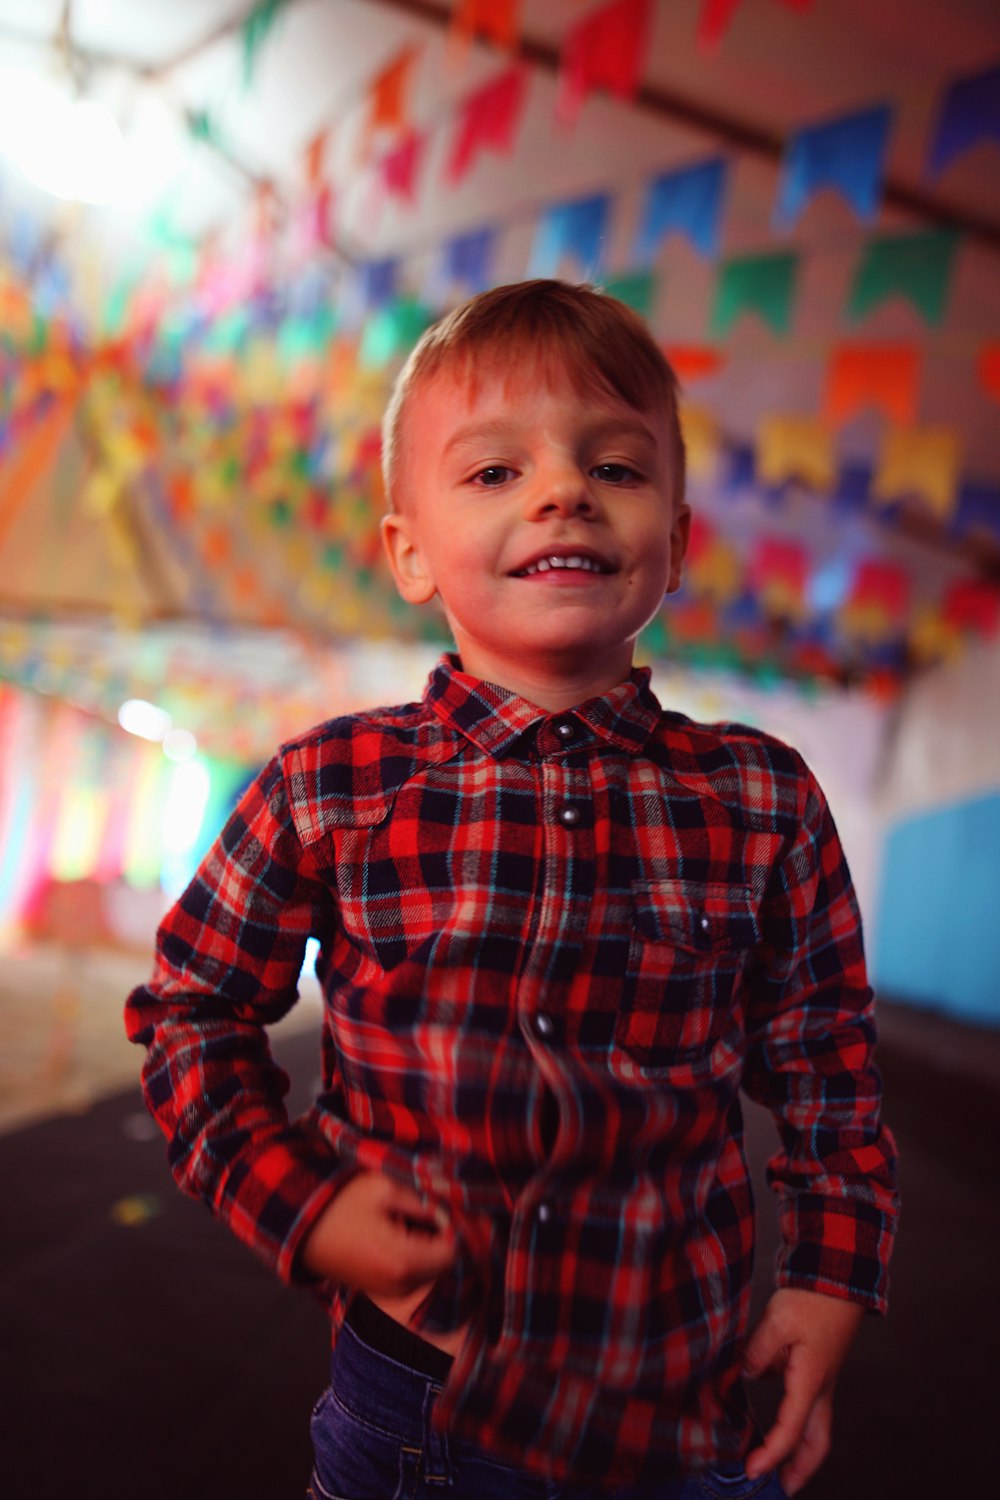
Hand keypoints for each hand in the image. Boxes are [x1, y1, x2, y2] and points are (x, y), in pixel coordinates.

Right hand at [300, 1171, 457, 1299]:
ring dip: (433, 1245)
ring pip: (432, 1270)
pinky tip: (404, 1230)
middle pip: (446, 1264)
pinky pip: (416, 1274)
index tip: (448, 1205)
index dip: (457, 1226)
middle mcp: (402, 1285)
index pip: (455, 1251)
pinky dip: (419, 1254)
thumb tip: (453, 1210)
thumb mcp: (387, 1189)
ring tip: (417, 1216)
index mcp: (405, 1261)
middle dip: (446, 1236)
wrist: (300, 1228)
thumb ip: (426, 1202)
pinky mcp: (383, 1289)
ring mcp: (392, 1291)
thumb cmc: (342, 1204)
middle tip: (435, 1207)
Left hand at [742, 1287, 863, 1494]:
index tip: (751, 1470)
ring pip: (812, 1426)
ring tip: (770, 1460)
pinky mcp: (815, 1367)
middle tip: (783, 1488)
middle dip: (801, 1470)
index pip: (790, 1430)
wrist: (836, 1279)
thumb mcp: (776, 1323)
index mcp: (811, 1381)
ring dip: (795, 1447)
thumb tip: (745, 1374)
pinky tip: (766, 1415)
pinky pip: (803, 1403)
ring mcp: (820, 1379)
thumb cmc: (811, 1301)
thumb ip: (757, 1353)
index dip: (771, 1454)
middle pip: (815, 1442)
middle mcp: (819, 1388)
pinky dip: (790, 1418)